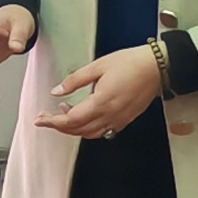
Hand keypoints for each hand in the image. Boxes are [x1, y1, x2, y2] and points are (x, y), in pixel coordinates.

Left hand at [42, 46, 164, 141]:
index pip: (70, 120)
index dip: (52, 121)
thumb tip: (57, 91)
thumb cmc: (131, 63)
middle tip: (46, 118)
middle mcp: (110, 115)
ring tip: (63, 114)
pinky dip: (88, 128)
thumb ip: (74, 80)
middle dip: (59, 126)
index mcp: (101, 102)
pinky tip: (83, 115)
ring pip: (90, 133)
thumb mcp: (97, 66)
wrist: (158, 67)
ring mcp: (119, 119)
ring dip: (74, 128)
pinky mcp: (126, 119)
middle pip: (78, 130)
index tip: (40, 119)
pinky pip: (103, 130)